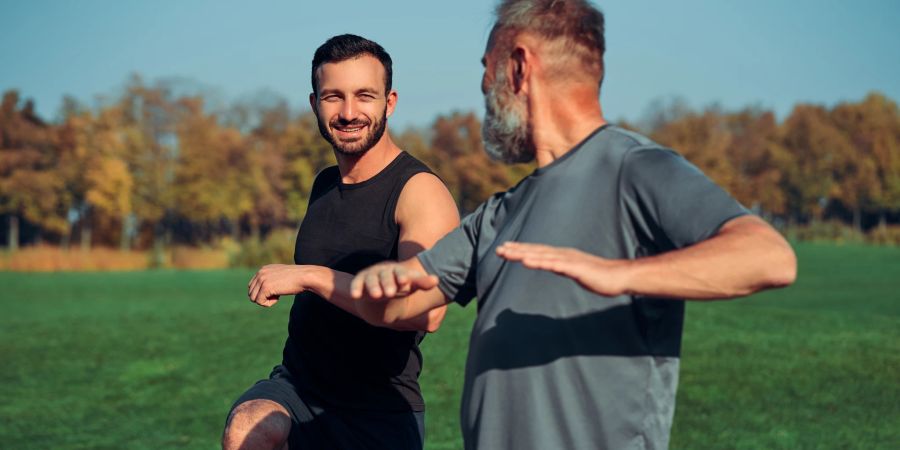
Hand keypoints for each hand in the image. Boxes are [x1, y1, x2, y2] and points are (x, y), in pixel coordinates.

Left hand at [247, 264, 308, 306]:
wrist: (305, 277)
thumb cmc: (297, 278)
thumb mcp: (281, 276)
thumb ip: (271, 280)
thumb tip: (263, 291)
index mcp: (263, 269)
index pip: (252, 286)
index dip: (262, 293)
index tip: (275, 292)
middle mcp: (260, 273)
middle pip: (251, 293)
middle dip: (262, 297)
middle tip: (276, 295)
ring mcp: (262, 280)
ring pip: (253, 298)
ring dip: (265, 301)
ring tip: (276, 297)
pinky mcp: (265, 287)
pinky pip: (260, 302)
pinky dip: (269, 303)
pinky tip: (278, 298)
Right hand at [350, 262, 438, 299]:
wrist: (383, 288)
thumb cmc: (400, 285)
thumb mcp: (412, 284)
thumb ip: (422, 283)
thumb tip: (436, 280)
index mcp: (397, 271)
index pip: (400, 272)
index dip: (402, 276)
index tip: (405, 281)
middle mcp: (383, 272)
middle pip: (385, 277)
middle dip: (388, 284)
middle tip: (391, 292)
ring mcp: (371, 277)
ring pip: (371, 281)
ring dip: (374, 287)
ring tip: (377, 295)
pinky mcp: (359, 283)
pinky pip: (356, 285)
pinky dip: (355, 289)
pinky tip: (355, 295)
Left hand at [496, 242, 631, 296]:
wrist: (618, 277)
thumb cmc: (599, 276)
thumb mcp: (576, 271)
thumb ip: (563, 268)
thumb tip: (553, 267)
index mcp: (563, 256)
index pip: (538, 251)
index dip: (522, 249)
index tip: (506, 249)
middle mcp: (563, 254)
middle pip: (535, 251)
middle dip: (516, 249)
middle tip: (498, 249)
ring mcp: (568, 260)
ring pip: (540, 256)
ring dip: (522, 254)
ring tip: (507, 253)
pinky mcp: (573, 268)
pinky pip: (552, 265)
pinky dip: (538, 262)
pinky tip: (526, 262)